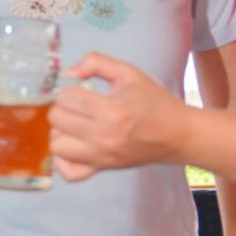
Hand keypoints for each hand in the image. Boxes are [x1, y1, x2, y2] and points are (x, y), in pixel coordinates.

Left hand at [49, 53, 192, 180]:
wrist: (178, 134)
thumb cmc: (154, 102)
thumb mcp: (128, 72)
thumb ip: (96, 62)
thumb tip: (68, 72)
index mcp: (112, 111)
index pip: (66, 98)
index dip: (70, 89)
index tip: (82, 90)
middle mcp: (104, 137)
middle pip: (57, 120)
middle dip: (63, 107)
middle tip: (78, 106)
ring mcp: (102, 156)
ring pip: (57, 145)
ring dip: (61, 131)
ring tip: (75, 124)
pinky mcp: (103, 168)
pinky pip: (69, 172)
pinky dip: (63, 160)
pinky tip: (73, 146)